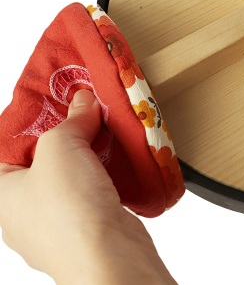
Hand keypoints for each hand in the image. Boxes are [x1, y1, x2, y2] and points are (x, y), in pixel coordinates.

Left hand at [0, 90, 176, 284]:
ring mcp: (56, 222)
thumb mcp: (59, 148)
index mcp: (1, 194)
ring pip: (71, 175)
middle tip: (85, 109)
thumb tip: (84, 101)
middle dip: (67, 133)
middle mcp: (24, 211)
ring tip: (105, 127)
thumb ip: (70, 120)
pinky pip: (92, 190)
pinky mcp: (87, 227)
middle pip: (43, 159)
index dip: (31, 122)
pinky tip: (118, 155)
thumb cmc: (67, 208)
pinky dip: (104, 172)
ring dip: (89, 152)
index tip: (55, 100)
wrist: (109, 257)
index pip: (8, 148)